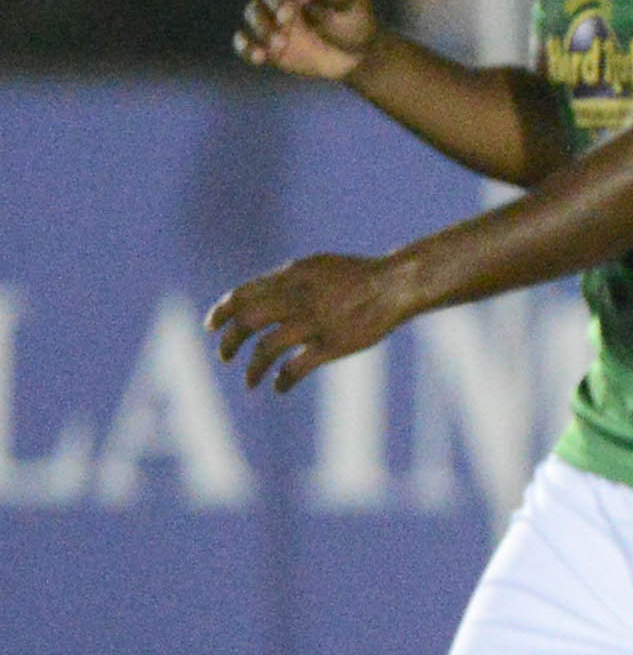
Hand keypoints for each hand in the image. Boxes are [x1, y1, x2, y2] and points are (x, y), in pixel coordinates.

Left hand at [209, 252, 407, 392]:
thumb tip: (256, 298)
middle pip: (247, 322)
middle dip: (230, 342)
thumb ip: (286, 282)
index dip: (222, 312)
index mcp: (291, 277)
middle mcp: (298, 298)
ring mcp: (315, 322)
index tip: (212, 327)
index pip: (242, 295)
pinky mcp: (333, 345)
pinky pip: (296, 368)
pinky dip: (282, 380)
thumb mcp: (316, 266)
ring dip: (252, 369)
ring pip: (266, 348)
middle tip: (225, 356)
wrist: (397, 284)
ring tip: (249, 382)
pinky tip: (279, 387)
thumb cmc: (358, 275)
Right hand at [238, 0, 378, 81]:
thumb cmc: (356, 22)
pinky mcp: (265, 42)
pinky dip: (247, 48)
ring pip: (255, 13)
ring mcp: (272, 18)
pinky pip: (245, 42)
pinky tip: (260, 57)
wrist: (354, 56)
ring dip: (263, 26)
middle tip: (287, 16)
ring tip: (281, 42)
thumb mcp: (356, 7)